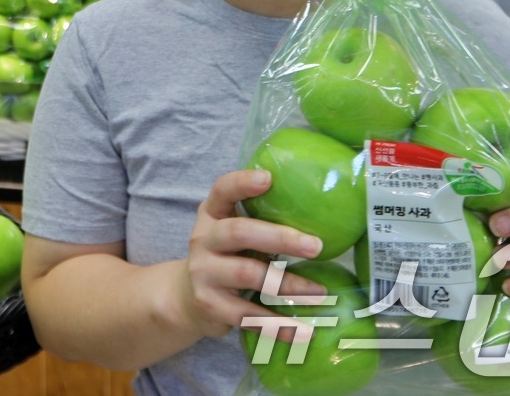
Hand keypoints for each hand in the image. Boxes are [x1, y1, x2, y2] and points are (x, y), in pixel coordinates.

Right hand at [175, 169, 327, 341]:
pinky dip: (278, 325)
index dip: (242, 183)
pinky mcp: (209, 304)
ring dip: (287, 284)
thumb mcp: (232, 232)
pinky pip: (248, 315)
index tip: (269, 179)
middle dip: (280, 238)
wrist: (187, 296)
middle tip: (316, 246)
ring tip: (319, 293)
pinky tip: (304, 331)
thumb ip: (260, 220)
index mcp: (212, 214)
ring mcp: (203, 272)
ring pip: (247, 274)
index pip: (222, 190)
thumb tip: (322, 213)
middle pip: (239, 232)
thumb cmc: (226, 257)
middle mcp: (203, 239)